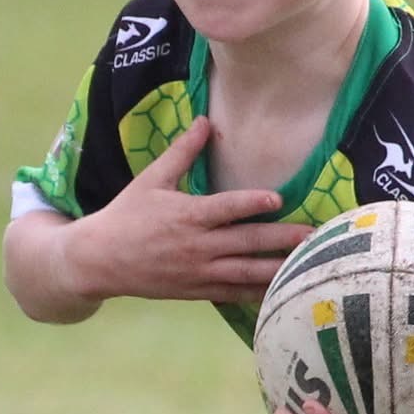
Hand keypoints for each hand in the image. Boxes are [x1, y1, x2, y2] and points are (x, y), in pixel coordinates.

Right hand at [66, 117, 311, 304]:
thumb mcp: (151, 179)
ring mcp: (198, 272)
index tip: (278, 199)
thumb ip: (183, 151)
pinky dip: (259, 293)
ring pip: (246, 273)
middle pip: (246, 242)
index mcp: (187, 215)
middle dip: (282, 239)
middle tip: (313, 234)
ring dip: (279, 269)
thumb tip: (206, 120)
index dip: (253, 203)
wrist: (99, 260)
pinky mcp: (197, 290)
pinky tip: (283, 290)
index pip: (226, 208)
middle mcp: (197, 246)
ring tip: (309, 263)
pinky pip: (234, 293)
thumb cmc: (126, 215)